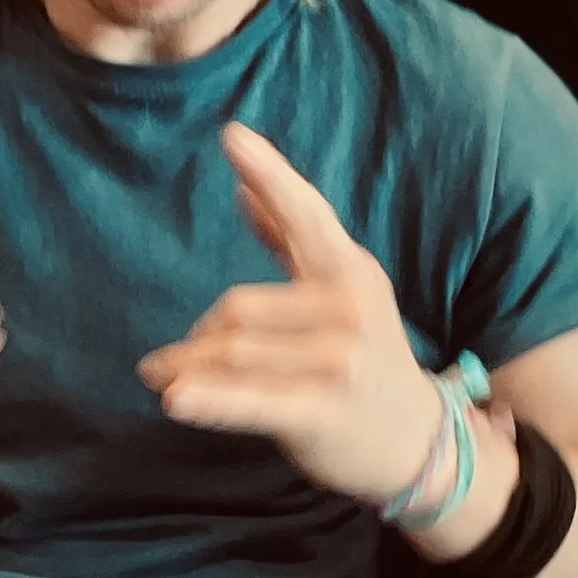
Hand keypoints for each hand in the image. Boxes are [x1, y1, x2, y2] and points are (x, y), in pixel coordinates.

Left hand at [137, 121, 440, 504]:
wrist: (416, 442)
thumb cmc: (364, 360)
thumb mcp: (341, 294)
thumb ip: (290, 242)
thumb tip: (244, 190)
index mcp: (350, 272)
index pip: (305, 215)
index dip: (269, 174)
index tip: (232, 135)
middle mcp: (349, 310)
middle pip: (236, 308)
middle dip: (197, 336)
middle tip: (172, 358)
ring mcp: (339, 362)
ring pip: (231, 352)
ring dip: (184, 368)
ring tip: (161, 377)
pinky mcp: (323, 412)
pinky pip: (251, 401)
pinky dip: (209, 401)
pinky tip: (174, 400)